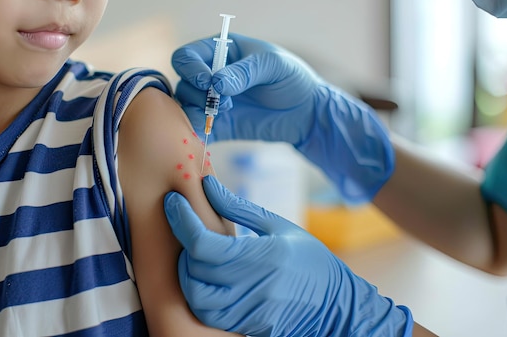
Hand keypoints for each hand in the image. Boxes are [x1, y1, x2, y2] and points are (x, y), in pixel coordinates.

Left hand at [164, 176, 413, 336]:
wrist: (334, 306)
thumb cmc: (308, 258)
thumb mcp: (277, 226)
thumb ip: (237, 207)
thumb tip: (206, 184)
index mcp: (262, 256)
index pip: (203, 244)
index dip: (180, 219)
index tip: (172, 200)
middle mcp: (252, 287)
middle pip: (193, 270)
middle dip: (181, 246)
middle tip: (183, 226)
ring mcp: (248, 311)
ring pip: (195, 296)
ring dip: (186, 273)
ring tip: (194, 253)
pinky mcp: (245, 325)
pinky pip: (208, 313)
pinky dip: (198, 294)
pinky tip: (204, 275)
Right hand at [172, 34, 393, 203]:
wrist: (307, 112)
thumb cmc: (292, 78)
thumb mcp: (272, 66)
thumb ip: (244, 72)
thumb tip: (216, 85)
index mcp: (221, 51)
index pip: (188, 56)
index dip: (191, 68)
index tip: (207, 82)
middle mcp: (210, 75)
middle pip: (183, 81)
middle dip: (196, 92)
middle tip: (222, 101)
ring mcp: (212, 101)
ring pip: (185, 105)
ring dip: (198, 109)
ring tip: (225, 112)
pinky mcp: (218, 125)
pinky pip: (196, 127)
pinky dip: (197, 129)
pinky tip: (211, 129)